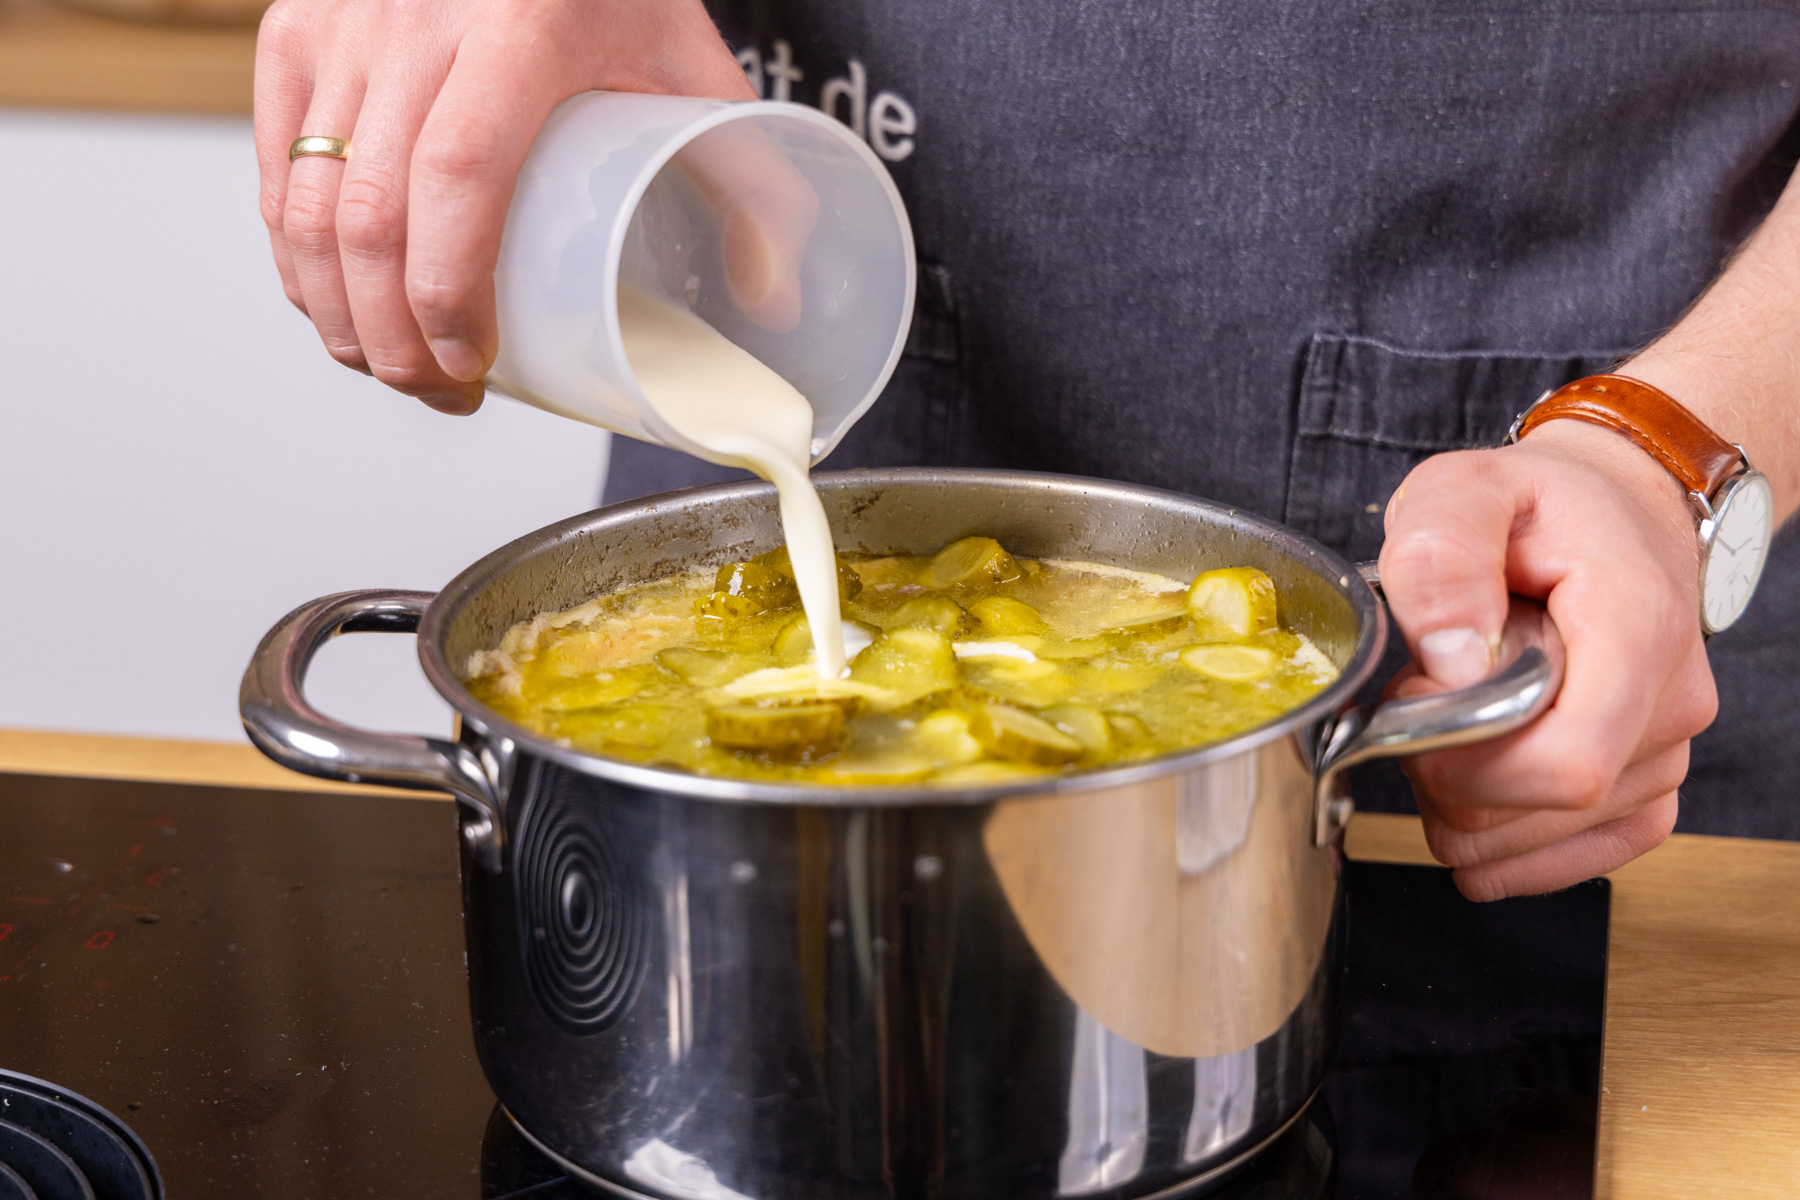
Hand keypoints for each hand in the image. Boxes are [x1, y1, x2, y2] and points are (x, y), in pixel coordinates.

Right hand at [255, 0, 763, 413]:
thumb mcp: (695, 64)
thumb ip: (752, 180)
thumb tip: (772, 301)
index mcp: (520, 24)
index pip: (457, 173)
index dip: (449, 289)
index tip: (473, 363)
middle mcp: (414, 18)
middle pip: (367, 210)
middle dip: (392, 336)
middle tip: (442, 393)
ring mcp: (343, 23)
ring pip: (306, 202)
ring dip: (338, 312)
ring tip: (395, 368)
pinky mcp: (296, 29)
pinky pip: (279, 168)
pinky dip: (298, 256)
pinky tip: (339, 305)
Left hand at [1378, 419, 1717, 899]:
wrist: (1616, 515)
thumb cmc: (1539, 508)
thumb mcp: (1464, 490)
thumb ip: (1441, 557)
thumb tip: (1449, 660)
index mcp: (1638, 631)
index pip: (1565, 767)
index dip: (1463, 760)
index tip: (1416, 699)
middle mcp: (1669, 708)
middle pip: (1527, 811)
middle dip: (1439, 767)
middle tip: (1428, 687)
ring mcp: (1663, 761)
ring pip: (1520, 845)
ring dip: (1456, 794)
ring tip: (1462, 706)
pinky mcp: (1643, 798)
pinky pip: (1550, 863)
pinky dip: (1488, 833)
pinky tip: (1472, 771)